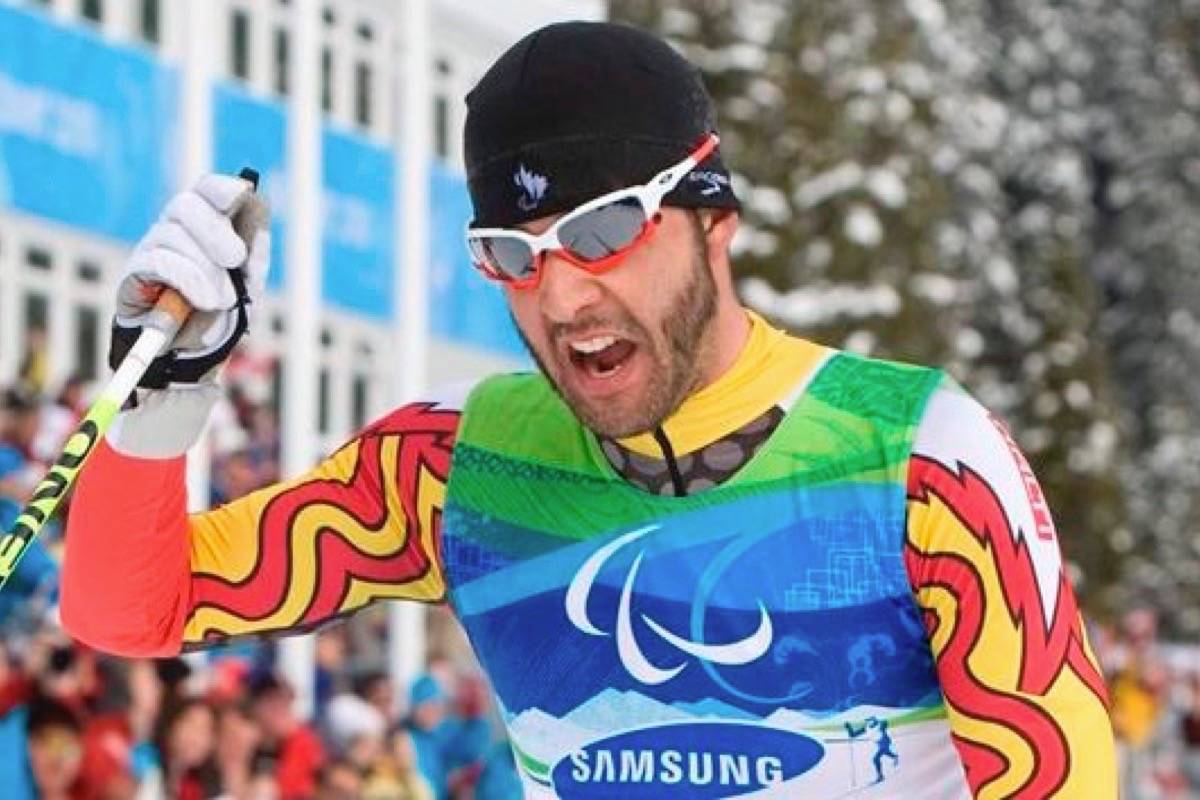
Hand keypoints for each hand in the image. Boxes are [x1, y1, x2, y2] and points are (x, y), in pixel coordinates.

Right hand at [112, 173, 268, 384]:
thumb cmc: (220, 311)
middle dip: (215, 230)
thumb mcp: (248, 281)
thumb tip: (257, 205)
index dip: (221, 188)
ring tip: (224, 299)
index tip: (242, 194)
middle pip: (185, 205)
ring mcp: (151, 249)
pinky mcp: (135, 275)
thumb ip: (255, 247)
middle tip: (236, 259)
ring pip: (174, 236)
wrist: (190, 352)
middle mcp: (172, 230)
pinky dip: (188, 279)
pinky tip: (205, 299)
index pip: (205, 190)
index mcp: (202, 225)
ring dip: (207, 269)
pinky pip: (159, 262)